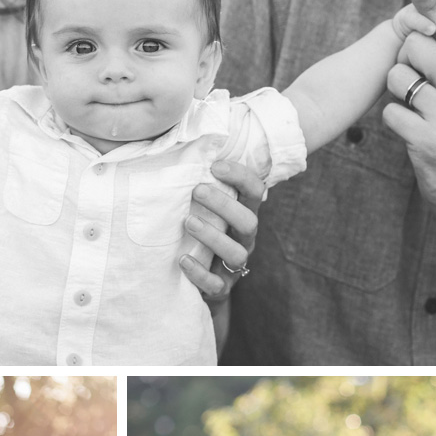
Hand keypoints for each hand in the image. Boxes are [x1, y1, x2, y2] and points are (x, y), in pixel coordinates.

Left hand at [181, 156, 261, 305]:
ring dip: (213, 236)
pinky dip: (200, 272)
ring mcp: (234, 265)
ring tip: (188, 223)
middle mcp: (244, 239)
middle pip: (248, 222)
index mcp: (243, 214)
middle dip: (224, 205)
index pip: (254, 190)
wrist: (202, 283)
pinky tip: (183, 260)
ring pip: (236, 254)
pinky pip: (216, 285)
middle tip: (197, 191)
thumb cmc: (201, 234)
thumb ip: (201, 184)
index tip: (216, 166)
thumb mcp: (205, 208)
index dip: (240, 176)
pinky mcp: (221, 288)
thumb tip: (181, 147)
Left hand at [382, 26, 435, 228]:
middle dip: (403, 61)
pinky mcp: (427, 141)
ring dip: (395, 94)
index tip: (419, 64)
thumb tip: (429, 35)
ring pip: (397, 77)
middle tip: (406, 84)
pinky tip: (408, 132)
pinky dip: (393, 121)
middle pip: (415, 45)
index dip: (421, 43)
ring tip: (409, 110)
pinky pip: (391, 112)